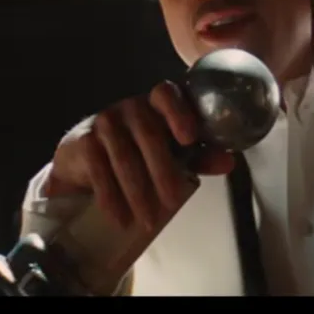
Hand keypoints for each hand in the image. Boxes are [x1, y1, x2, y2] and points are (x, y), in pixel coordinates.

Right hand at [48, 81, 235, 230]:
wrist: (85, 160)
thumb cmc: (139, 152)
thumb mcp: (172, 152)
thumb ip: (201, 156)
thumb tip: (229, 162)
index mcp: (157, 104)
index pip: (166, 93)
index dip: (178, 111)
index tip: (189, 138)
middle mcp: (130, 107)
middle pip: (149, 135)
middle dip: (163, 172)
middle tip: (172, 202)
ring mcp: (105, 121)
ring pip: (124, 157)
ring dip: (138, 192)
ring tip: (149, 220)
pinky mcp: (84, 141)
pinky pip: (99, 170)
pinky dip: (111, 198)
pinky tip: (120, 219)